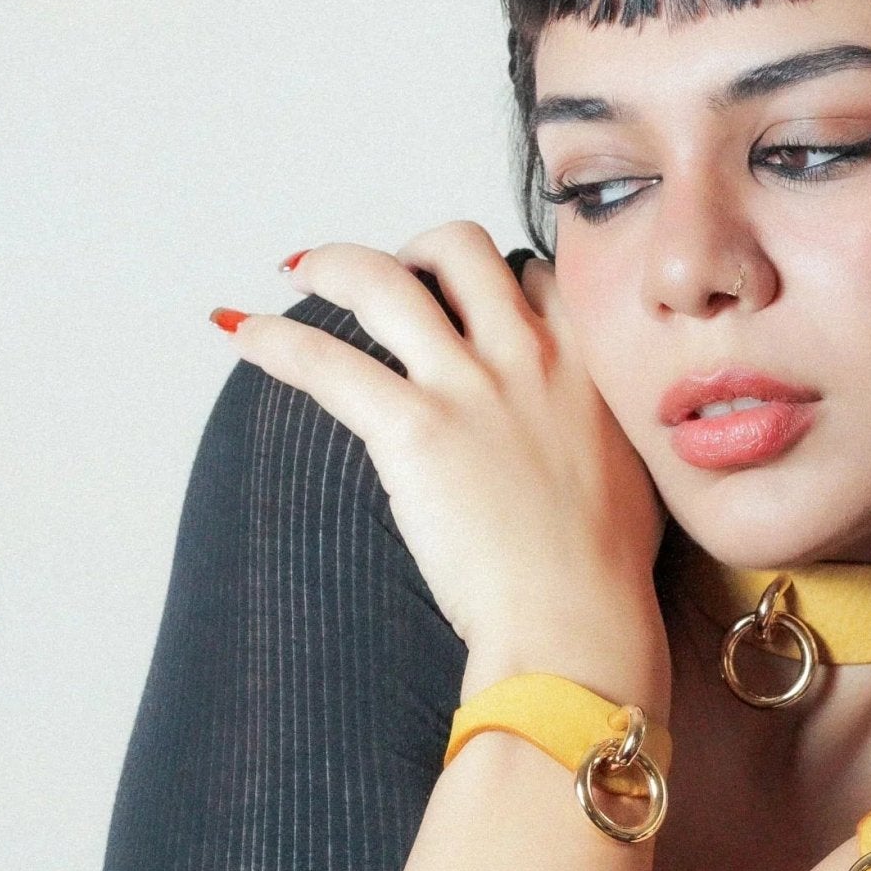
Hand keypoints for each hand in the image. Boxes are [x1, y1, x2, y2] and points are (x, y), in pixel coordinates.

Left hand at [218, 224, 669, 666]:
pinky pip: (326, 362)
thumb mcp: (629, 479)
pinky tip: (241, 332)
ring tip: (300, 273)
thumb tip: (577, 451)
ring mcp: (469, 386)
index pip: (536, 278)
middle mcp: (528, 357)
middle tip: (388, 277)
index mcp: (587, 367)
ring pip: (384, 281)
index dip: (496, 280)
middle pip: (461, 250)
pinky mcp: (415, 428)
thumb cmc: (603, 575)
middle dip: (416, 252)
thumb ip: (597, 438)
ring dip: (333, 265)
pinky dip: (275, 340)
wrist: (578, 620)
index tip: (468, 299)